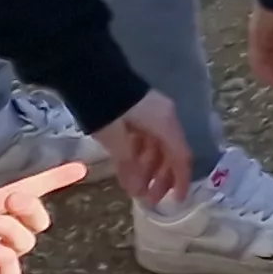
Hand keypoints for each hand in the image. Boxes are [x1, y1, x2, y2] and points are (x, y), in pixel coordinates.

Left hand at [92, 90, 190, 205]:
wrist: (91, 73)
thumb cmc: (107, 109)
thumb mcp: (115, 140)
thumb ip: (128, 165)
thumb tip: (137, 191)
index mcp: (165, 123)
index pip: (181, 156)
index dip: (181, 180)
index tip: (177, 201)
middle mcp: (165, 118)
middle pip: (171, 153)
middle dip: (162, 178)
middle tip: (149, 200)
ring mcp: (153, 114)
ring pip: (158, 147)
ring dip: (150, 169)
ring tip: (136, 188)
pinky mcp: (140, 112)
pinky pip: (148, 139)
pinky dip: (141, 156)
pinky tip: (129, 168)